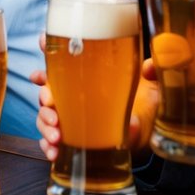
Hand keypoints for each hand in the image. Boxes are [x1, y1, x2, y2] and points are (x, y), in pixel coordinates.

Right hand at [32, 59, 159, 163]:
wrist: (149, 135)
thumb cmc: (146, 104)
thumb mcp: (151, 86)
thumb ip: (152, 72)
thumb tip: (148, 68)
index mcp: (87, 77)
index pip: (62, 60)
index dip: (47, 50)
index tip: (42, 43)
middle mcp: (74, 95)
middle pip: (47, 91)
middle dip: (43, 96)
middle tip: (51, 103)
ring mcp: (72, 119)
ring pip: (44, 117)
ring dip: (44, 124)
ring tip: (56, 135)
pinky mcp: (74, 141)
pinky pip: (51, 142)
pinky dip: (47, 146)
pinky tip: (53, 151)